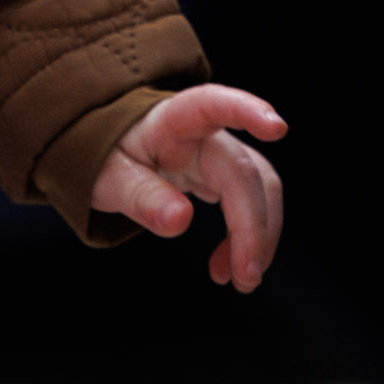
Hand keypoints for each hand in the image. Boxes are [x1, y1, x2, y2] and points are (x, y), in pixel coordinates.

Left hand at [91, 84, 286, 290]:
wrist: (108, 154)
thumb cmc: (106, 155)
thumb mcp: (106, 178)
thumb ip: (140, 196)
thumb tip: (179, 220)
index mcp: (170, 121)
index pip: (211, 104)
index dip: (246, 110)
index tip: (278, 127)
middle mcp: (203, 134)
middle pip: (244, 172)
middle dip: (253, 227)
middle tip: (245, 278)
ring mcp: (219, 153)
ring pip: (259, 189)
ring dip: (258, 236)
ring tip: (240, 280)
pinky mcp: (225, 175)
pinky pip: (250, 204)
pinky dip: (247, 238)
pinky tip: (228, 265)